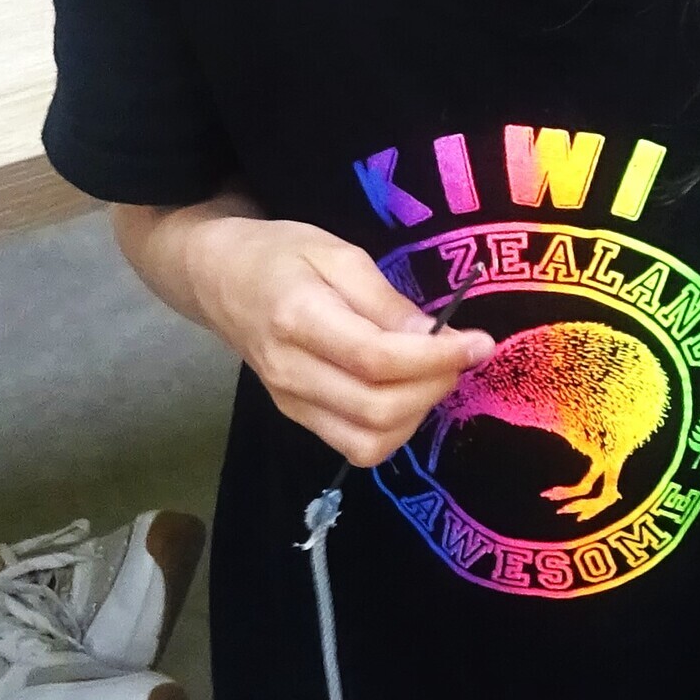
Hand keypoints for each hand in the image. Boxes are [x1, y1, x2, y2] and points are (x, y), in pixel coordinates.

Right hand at [182, 216, 492, 467]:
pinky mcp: (297, 417)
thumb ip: (386, 301)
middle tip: (460, 355)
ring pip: (368, 441)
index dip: (436, 358)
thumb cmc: (281, 255)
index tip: (479, 342)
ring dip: (417, 415)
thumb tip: (437, 338)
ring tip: (433, 373)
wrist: (220, 280)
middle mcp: (291, 371)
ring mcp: (290, 402)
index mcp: (297, 319)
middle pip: (376, 408)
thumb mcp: (338, 255)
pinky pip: (355, 445)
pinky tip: (406, 391)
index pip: (376, 359)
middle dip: (435, 386)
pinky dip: (393, 428)